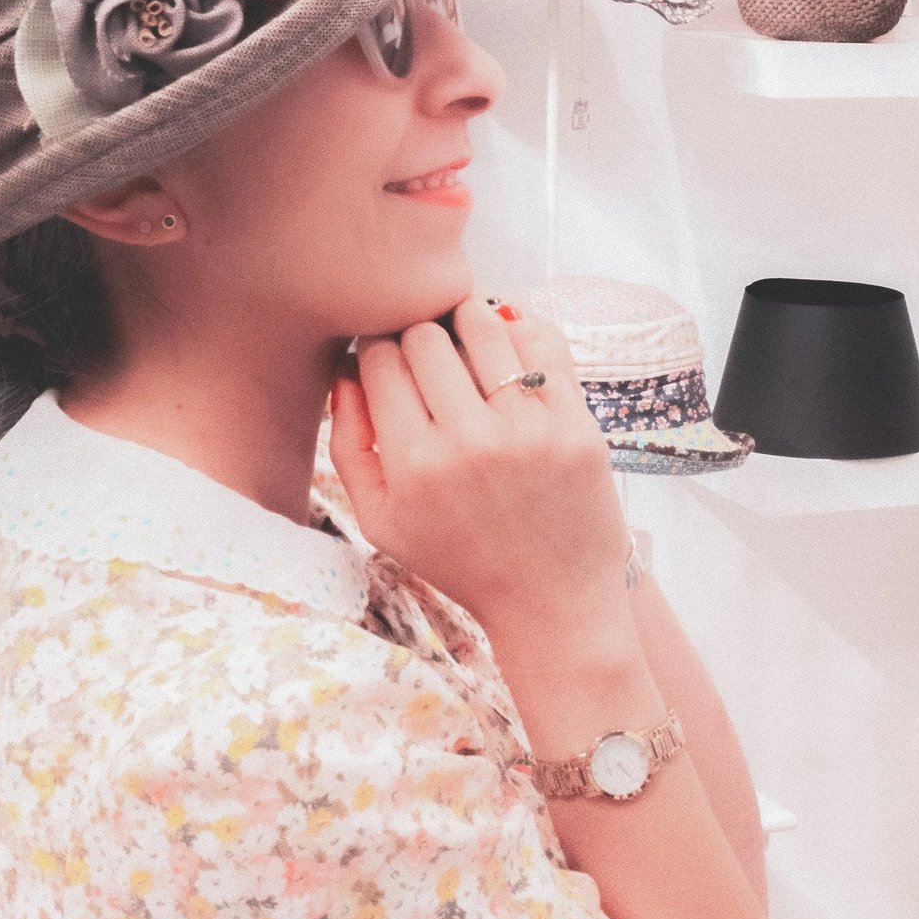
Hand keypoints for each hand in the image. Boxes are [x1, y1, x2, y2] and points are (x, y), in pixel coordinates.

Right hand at [329, 298, 638, 683]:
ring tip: (464, 331)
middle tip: (426, 348)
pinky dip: (519, 331)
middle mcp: (468, 442)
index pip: (379, 360)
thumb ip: (349, 446)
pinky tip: (508, 345)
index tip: (389, 359)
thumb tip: (344, 372)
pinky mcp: (575, 423)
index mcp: (413, 465)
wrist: (553, 600)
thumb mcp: (382, 521)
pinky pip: (540, 344)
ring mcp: (527, 430)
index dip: (377, 349)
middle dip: (417, 333)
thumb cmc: (461, 559)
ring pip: (482, 326)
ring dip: (466, 319)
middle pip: (424, 336)